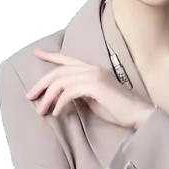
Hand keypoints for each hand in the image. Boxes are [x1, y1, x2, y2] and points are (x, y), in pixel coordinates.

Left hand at [26, 48, 154, 129]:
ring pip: (61, 82)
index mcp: (93, 69)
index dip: (51, 56)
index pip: (67, 59)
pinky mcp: (95, 86)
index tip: (37, 53)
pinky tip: (57, 113)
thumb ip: (80, 93)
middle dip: (41, 84)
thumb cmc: (119, 110)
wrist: (138, 114)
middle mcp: (92, 68)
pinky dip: (59, 103)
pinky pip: (69, 92)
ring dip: (47, 98)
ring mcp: (94, 75)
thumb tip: (62, 96)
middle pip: (58, 71)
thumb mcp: (94, 99)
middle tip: (30, 97)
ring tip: (41, 111)